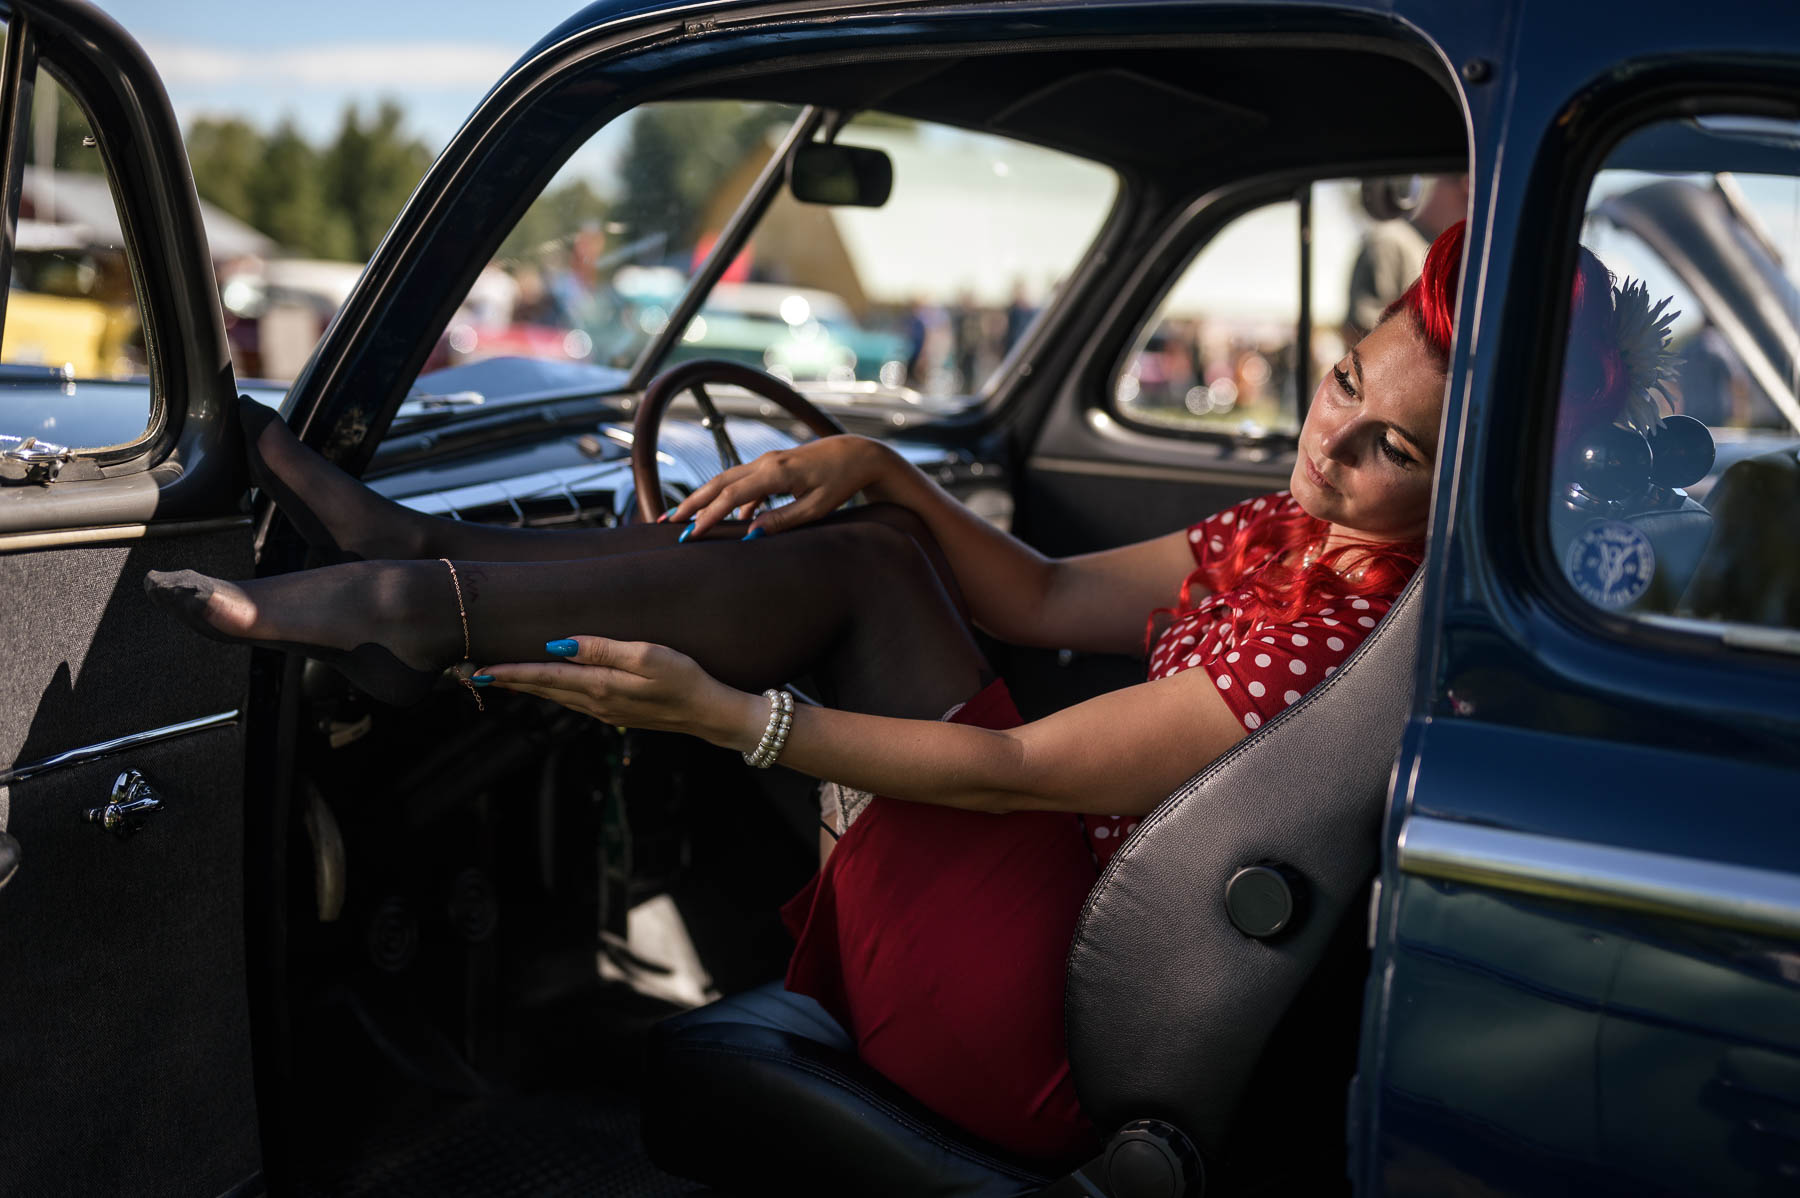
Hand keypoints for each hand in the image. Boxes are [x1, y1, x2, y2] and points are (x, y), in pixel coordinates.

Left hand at [474, 636, 758, 748]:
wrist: (709, 713)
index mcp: (599, 686)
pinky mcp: (617, 712)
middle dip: (511, 681)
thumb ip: (603, 649)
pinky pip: (573, 701)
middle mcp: (596, 702)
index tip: (481, 670)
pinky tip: (550, 686)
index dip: (511, 673)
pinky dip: (553, 691)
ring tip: (505, 679)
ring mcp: (606, 711)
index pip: (544, 676)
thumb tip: (559, 645)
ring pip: (556, 697)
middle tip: (478, 674)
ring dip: (529, 687)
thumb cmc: (685, 679)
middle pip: (544, 689)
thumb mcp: (649, 655)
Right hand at [662, 434, 893, 538]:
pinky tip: (726, 520)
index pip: (731, 496)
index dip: (708, 516)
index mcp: (775, 473)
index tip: (690, 535)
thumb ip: (783, 520)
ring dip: (704, 499)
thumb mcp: (816, 507)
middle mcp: (765, 463)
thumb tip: (751, 533)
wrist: (857, 455)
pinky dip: (728, 499)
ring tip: (682, 518)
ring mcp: (766, 462)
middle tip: (668, 523)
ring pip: (726, 481)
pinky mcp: (771, 467)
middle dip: (691, 504)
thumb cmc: (840, 481)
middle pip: (718, 484)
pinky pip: (743, 484)